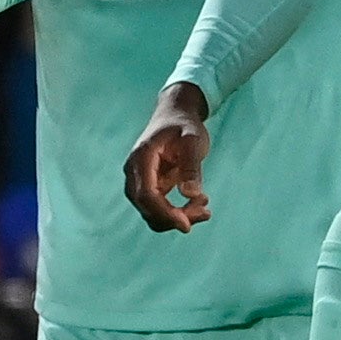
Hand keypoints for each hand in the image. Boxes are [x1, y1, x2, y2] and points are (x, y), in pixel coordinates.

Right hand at [124, 81, 213, 232]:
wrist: (176, 115)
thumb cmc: (185, 125)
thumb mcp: (193, 140)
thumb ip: (191, 166)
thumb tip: (191, 195)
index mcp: (141, 159)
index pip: (145, 195)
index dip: (164, 213)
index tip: (186, 224)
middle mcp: (134, 173)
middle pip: (147, 207)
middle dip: (174, 217)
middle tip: (206, 213)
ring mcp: (141, 181)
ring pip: (152, 212)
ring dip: (178, 217)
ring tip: (205, 209)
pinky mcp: (151, 187)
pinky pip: (160, 207)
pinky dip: (178, 212)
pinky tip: (200, 204)